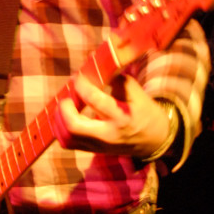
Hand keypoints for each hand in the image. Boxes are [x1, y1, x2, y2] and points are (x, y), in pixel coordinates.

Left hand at [55, 72, 171, 160]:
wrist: (154, 140)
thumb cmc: (145, 112)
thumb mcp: (137, 93)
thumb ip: (116, 79)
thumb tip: (94, 63)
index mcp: (122, 117)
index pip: (95, 100)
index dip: (82, 85)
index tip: (79, 77)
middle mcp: (109, 134)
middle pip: (74, 127)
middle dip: (64, 109)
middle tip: (66, 98)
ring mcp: (100, 146)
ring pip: (68, 137)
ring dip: (59, 120)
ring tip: (65, 106)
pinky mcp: (94, 150)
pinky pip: (69, 144)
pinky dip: (61, 129)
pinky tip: (65, 118)